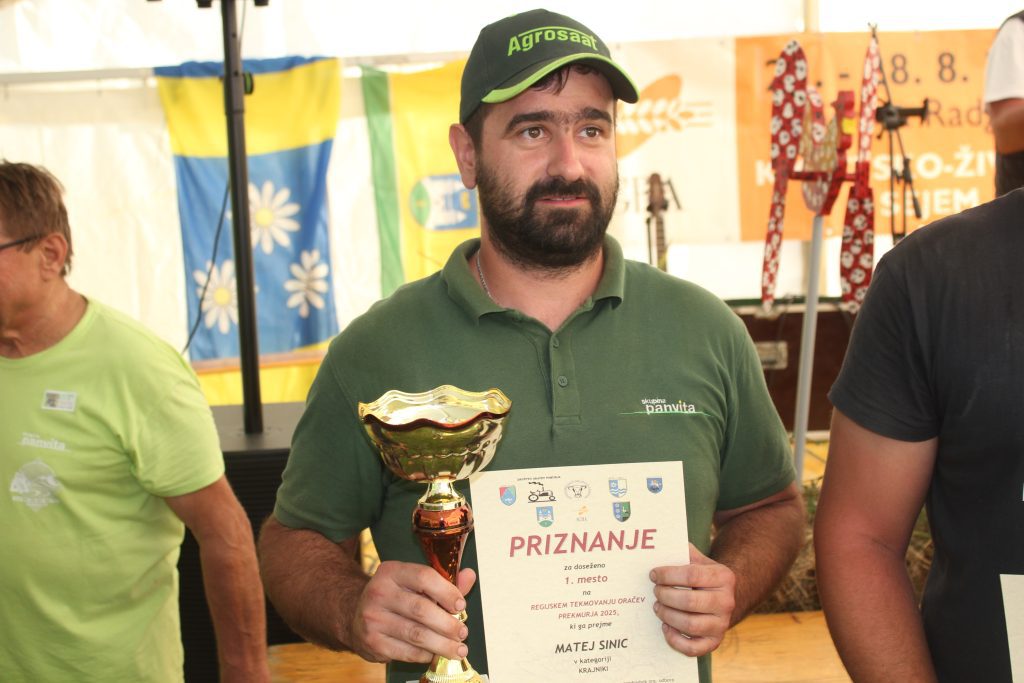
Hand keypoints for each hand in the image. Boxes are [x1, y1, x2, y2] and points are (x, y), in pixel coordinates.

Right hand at [348, 561, 475, 664]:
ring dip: (442, 644)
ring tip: (458, 649)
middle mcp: (379, 592)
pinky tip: (435, 654)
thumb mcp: (413, 582)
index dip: (447, 592)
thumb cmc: (394, 597)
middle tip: (462, 632)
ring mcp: (373, 618)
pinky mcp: (372, 642)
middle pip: (421, 609)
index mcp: (392, 572)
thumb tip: (469, 576)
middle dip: (447, 624)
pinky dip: (425, 654)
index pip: (424, 577)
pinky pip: (406, 652)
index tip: (461, 605)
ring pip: (416, 634)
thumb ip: (443, 582)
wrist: (354, 614)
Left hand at [649, 543, 735, 656]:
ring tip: (657, 607)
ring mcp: (722, 624)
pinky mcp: (715, 642)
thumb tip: (659, 545)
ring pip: (690, 625)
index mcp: (724, 577)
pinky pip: (693, 648)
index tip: (653, 574)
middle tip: (655, 591)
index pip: (691, 575)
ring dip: (667, 616)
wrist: (723, 597)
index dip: (668, 575)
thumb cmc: (703, 576)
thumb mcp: (699, 560)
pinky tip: (665, 627)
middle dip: (666, 596)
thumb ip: (682, 552)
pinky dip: (675, 640)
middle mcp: (727, 602)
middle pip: (690, 601)